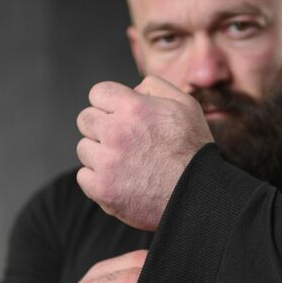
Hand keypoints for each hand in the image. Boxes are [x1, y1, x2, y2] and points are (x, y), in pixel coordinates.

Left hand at [76, 75, 213, 229]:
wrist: (198, 195)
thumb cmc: (194, 151)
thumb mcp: (186, 105)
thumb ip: (155, 87)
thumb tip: (133, 89)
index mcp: (134, 108)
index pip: (98, 93)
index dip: (109, 102)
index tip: (117, 114)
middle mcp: (116, 132)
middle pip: (85, 119)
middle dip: (101, 126)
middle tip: (122, 139)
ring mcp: (107, 163)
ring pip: (84, 148)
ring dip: (100, 153)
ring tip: (125, 162)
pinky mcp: (102, 189)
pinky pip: (83, 176)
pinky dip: (98, 178)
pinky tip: (120, 179)